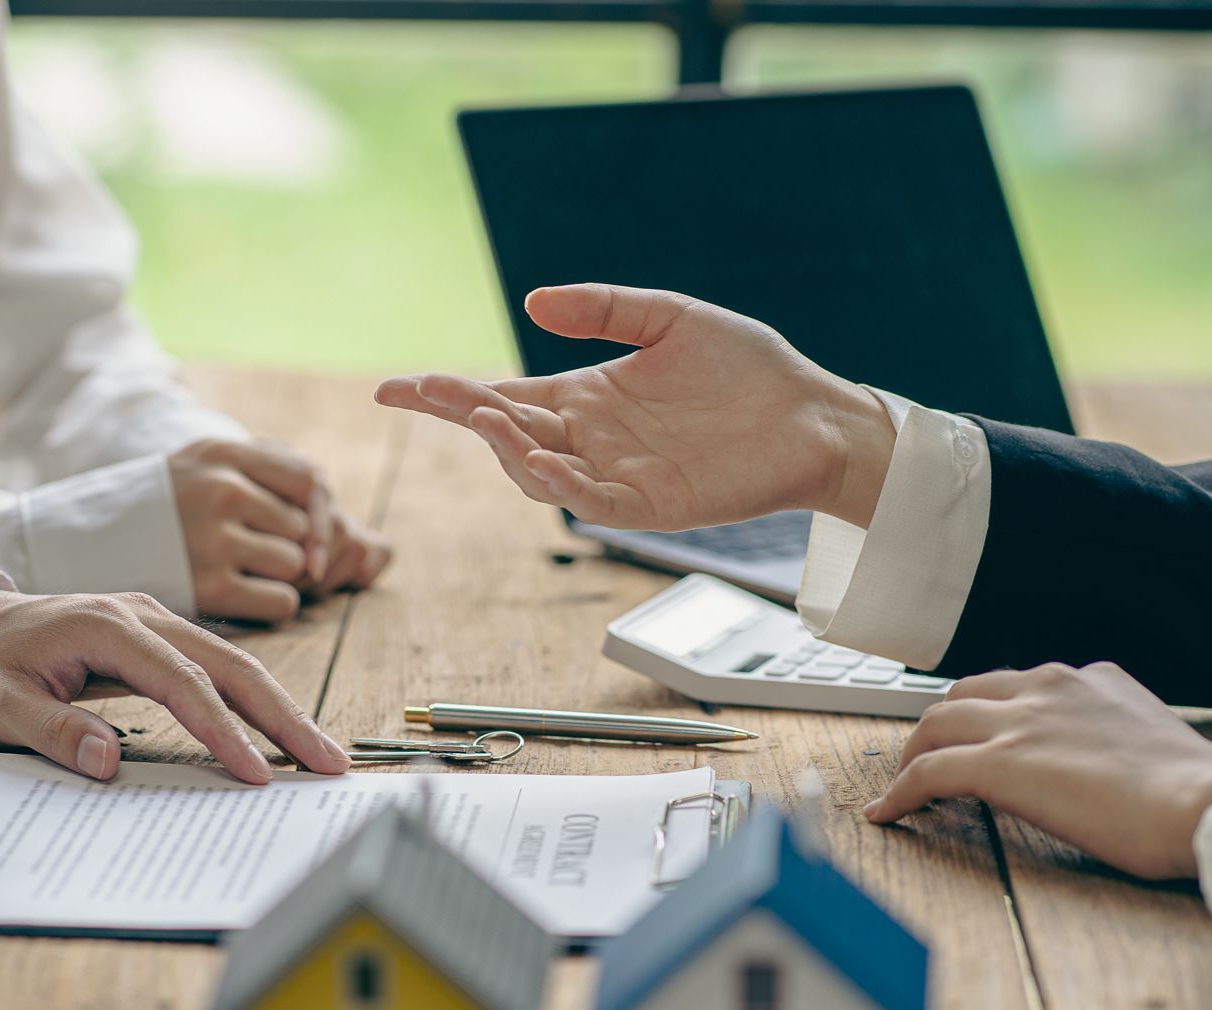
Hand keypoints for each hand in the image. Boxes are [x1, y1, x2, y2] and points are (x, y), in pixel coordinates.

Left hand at [0, 586, 352, 782]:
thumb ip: (52, 730)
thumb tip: (110, 762)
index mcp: (106, 626)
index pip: (182, 682)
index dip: (223, 729)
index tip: (256, 772)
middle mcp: (142, 614)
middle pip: (232, 663)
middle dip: (284, 715)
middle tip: (327, 760)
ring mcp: (156, 620)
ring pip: (236, 662)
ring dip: (281, 708)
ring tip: (322, 752)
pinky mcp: (160, 636)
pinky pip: (219, 667)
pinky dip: (255, 699)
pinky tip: (282, 732)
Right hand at [169, 439, 388, 620]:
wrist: (84, 547)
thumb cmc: (170, 515)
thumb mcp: (220, 481)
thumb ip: (301, 507)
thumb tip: (384, 553)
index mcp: (223, 451)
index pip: (309, 479)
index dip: (321, 514)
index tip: (310, 538)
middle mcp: (220, 488)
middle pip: (306, 530)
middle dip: (301, 552)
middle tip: (270, 562)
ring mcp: (212, 536)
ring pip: (297, 566)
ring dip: (283, 579)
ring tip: (241, 573)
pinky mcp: (206, 584)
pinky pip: (283, 602)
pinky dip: (272, 606)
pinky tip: (239, 597)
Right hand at [375, 284, 897, 530]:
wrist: (815, 414)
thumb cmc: (749, 369)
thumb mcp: (671, 317)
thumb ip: (605, 308)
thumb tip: (533, 303)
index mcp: (587, 397)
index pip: (502, 396)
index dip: (448, 394)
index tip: (396, 386)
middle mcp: (591, 440)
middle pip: (506, 433)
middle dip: (459, 413)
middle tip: (418, 391)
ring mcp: (617, 476)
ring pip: (537, 471)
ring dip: (504, 446)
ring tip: (482, 416)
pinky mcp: (650, 505)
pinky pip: (590, 501)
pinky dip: (557, 483)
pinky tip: (536, 457)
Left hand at [865, 662, 1211, 879]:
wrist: (1207, 801)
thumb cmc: (1195, 791)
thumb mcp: (1151, 739)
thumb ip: (1114, 735)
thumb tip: (1109, 765)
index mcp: (1086, 679)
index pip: (1014, 684)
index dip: (987, 713)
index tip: (978, 736)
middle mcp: (1046, 687)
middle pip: (963, 695)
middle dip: (939, 727)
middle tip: (926, 759)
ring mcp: (1019, 722)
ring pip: (935, 725)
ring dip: (912, 757)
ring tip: (901, 787)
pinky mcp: (998, 763)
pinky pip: (928, 772)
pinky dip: (900, 793)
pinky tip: (888, 815)